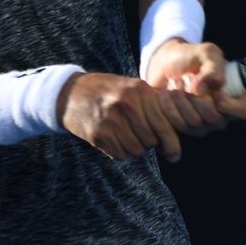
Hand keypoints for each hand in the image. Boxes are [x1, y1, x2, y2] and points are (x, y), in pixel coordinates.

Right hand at [57, 72, 186, 161]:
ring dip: (134, 148)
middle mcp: (126, 103)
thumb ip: (155, 107)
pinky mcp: (97, 133)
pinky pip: (120, 155)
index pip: (163, 124)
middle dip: (149, 144)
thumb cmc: (108, 92)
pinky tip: (112, 138)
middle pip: (151, 141)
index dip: (172, 143)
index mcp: (139, 90)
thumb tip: (174, 143)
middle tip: (141, 137)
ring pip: (136, 150)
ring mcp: (111, 119)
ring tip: (125, 134)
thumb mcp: (132, 88)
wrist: (71, 93)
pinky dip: (119, 151)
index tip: (174, 156)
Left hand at [146, 40, 245, 131]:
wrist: (166, 63)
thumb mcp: (207, 53)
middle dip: (196, 96)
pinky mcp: (186, 127)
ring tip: (175, 80)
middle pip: (214, 118)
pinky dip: (169, 105)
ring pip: (195, 122)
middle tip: (187, 76)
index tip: (213, 89)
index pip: (242, 111)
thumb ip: (212, 68)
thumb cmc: (192, 56)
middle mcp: (224, 113)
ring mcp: (206, 124)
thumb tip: (201, 90)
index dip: (226, 103)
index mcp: (237, 95)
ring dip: (180, 98)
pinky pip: (179, 125)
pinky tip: (166, 91)